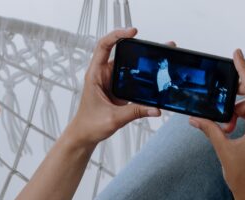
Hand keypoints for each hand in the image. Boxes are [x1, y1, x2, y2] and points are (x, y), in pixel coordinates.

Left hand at [67, 28, 162, 146]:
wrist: (85, 135)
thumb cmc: (89, 124)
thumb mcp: (113, 118)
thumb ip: (135, 112)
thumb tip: (155, 108)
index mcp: (95, 75)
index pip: (103, 46)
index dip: (117, 35)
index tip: (132, 32)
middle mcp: (102, 75)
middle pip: (119, 53)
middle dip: (137, 47)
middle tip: (155, 47)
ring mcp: (110, 81)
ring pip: (127, 65)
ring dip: (141, 62)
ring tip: (159, 59)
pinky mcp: (117, 89)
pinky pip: (130, 77)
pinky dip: (141, 76)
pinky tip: (153, 77)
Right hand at [189, 49, 244, 199]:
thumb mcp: (225, 150)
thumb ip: (210, 130)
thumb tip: (196, 118)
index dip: (244, 69)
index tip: (237, 54)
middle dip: (236, 92)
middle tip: (222, 92)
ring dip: (236, 110)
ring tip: (224, 122)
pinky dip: (240, 117)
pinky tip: (229, 126)